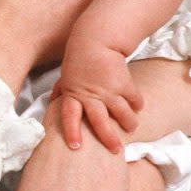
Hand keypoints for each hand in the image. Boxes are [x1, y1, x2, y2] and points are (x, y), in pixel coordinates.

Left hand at [56, 36, 143, 152]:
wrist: (97, 40)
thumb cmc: (79, 59)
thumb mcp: (66, 75)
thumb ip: (61, 90)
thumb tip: (52, 102)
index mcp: (74, 94)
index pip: (69, 116)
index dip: (72, 131)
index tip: (75, 146)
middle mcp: (91, 95)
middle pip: (99, 122)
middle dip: (108, 138)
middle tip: (116, 150)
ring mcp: (109, 90)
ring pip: (122, 114)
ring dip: (129, 123)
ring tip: (131, 128)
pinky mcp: (125, 83)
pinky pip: (134, 100)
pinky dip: (137, 104)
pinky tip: (137, 106)